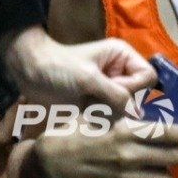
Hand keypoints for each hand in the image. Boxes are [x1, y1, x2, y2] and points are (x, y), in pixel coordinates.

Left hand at [4, 26, 155, 107]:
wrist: (30, 73)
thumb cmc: (59, 66)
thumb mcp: (88, 77)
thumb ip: (115, 94)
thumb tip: (138, 114)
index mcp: (122, 56)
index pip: (148, 76)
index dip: (134, 87)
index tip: (112, 88)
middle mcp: (120, 72)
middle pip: (139, 96)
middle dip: (120, 103)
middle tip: (97, 99)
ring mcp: (110, 89)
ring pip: (126, 110)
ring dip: (109, 113)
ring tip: (89, 107)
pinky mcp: (98, 104)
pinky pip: (111, 118)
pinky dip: (102, 121)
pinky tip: (86, 116)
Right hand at [23, 120, 177, 177]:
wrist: (48, 163)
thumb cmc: (71, 133)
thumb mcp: (95, 116)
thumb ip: (119, 115)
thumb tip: (139, 112)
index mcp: (125, 133)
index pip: (167, 134)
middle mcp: (129, 157)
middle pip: (171, 158)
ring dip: (168, 172)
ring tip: (170, 166)